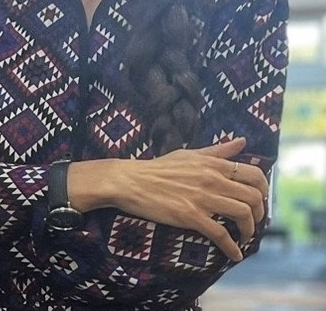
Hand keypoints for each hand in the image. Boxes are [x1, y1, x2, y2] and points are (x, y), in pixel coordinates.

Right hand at [118, 137, 267, 260]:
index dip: (264, 190)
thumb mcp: (190, 154)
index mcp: (213, 163)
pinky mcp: (191, 216)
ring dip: (250, 230)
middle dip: (260, 213)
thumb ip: (218, 151)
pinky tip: (234, 255)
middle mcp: (212, 178)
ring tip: (245, 237)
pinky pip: (221, 234)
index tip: (261, 201)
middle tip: (254, 222)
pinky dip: (232, 247)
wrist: (132, 181)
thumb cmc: (159, 168)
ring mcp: (203, 197)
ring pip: (243, 214)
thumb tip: (241, 141)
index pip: (253, 174)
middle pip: (254, 196)